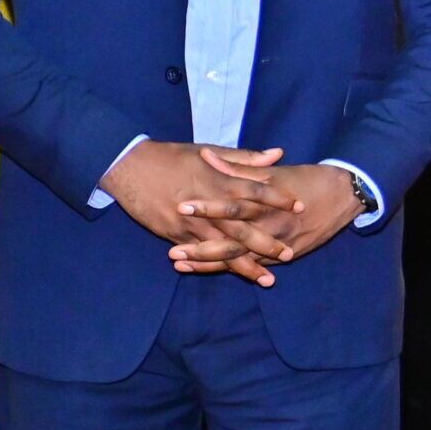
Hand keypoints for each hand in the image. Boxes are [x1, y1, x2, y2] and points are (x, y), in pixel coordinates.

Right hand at [100, 141, 300, 286]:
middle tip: (290, 254)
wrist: (130, 167)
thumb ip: (246, 158)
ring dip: (245, 265)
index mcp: (220, 180)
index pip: (257, 191)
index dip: (279, 199)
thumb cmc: (173, 156)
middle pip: (243, 227)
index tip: (300, 206)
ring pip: (223, 248)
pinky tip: (230, 277)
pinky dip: (216, 267)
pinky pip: (199, 254)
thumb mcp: (210, 151)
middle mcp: (209, 205)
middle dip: (267, 243)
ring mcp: (191, 223)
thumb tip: (278, 154)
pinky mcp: (175, 235)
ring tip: (266, 278)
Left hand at [170, 153, 362, 277]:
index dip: (207, 207)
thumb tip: (207, 156)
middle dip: (201, 248)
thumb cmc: (308, 179)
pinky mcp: (285, 255)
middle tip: (172, 252)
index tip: (181, 206)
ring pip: (240, 258)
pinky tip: (206, 270)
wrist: (345, 195)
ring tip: (180, 264)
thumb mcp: (274, 172)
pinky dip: (230, 268)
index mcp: (268, 202)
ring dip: (209, 263)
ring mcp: (279, 244)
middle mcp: (272, 226)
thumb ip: (239, 168)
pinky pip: (254, 265)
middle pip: (232, 240)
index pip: (233, 206)